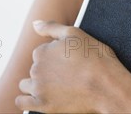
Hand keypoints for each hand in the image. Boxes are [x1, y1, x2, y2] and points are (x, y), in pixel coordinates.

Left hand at [15, 20, 130, 113]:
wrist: (108, 85)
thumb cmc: (96, 58)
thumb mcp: (75, 34)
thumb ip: (51, 27)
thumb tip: (35, 24)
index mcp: (42, 51)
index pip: (42, 53)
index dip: (56, 57)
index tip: (69, 62)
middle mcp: (36, 69)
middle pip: (36, 69)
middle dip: (48, 71)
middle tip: (68, 74)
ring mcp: (38, 88)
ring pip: (27, 85)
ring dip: (37, 85)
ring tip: (57, 87)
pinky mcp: (43, 105)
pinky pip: (22, 103)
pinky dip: (27, 101)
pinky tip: (39, 98)